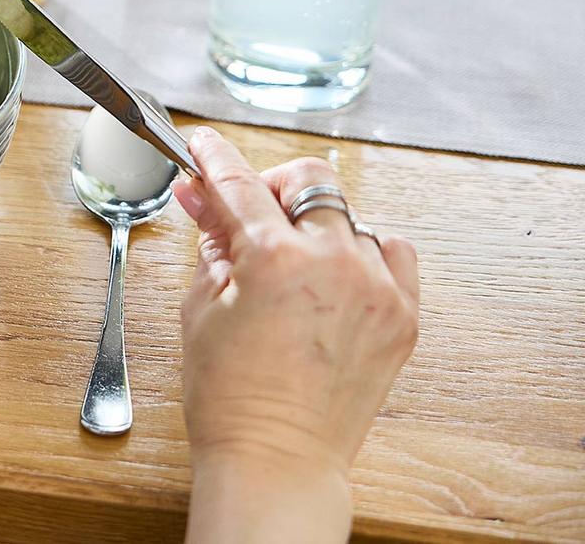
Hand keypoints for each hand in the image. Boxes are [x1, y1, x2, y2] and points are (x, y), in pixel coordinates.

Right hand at [174, 127, 418, 543]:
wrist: (277, 458)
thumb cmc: (231, 397)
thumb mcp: (202, 305)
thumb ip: (209, 241)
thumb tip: (201, 196)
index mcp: (275, 258)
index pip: (240, 182)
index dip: (214, 156)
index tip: (203, 145)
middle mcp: (334, 263)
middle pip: (309, 180)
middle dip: (272, 185)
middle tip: (247, 209)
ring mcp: (376, 289)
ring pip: (350, 216)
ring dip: (316, 224)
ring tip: (291, 260)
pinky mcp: (402, 315)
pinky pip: (391, 253)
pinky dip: (363, 251)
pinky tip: (336, 273)